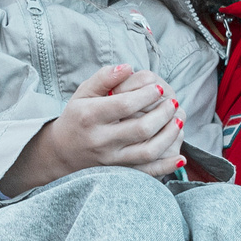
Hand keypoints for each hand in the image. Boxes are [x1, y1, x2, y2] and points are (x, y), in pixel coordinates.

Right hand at [0, 66, 181, 193]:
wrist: (61, 153)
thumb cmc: (77, 117)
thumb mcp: (83, 93)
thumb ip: (104, 78)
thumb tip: (128, 67)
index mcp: (90, 116)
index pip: (124, 105)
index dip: (146, 95)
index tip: (158, 87)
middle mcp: (101, 140)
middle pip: (141, 129)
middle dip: (163, 113)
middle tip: (173, 102)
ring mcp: (111, 160)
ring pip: (148, 151)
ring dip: (169, 135)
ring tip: (179, 120)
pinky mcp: (118, 174)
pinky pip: (147, 173)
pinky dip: (166, 167)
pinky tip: (180, 157)